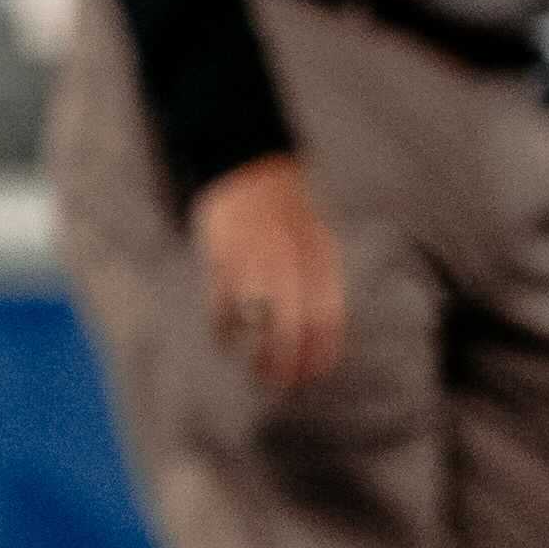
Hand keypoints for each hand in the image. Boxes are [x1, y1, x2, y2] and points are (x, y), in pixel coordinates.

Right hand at [187, 154, 346, 395]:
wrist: (248, 163)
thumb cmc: (289, 212)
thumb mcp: (316, 240)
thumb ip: (319, 283)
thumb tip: (320, 343)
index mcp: (320, 255)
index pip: (327, 318)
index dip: (320, 353)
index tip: (311, 376)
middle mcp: (290, 256)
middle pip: (293, 324)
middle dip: (287, 362)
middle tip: (280, 384)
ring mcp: (254, 252)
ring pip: (258, 317)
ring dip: (256, 351)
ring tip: (255, 370)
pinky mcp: (221, 250)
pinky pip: (222, 300)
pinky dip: (224, 326)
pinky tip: (225, 339)